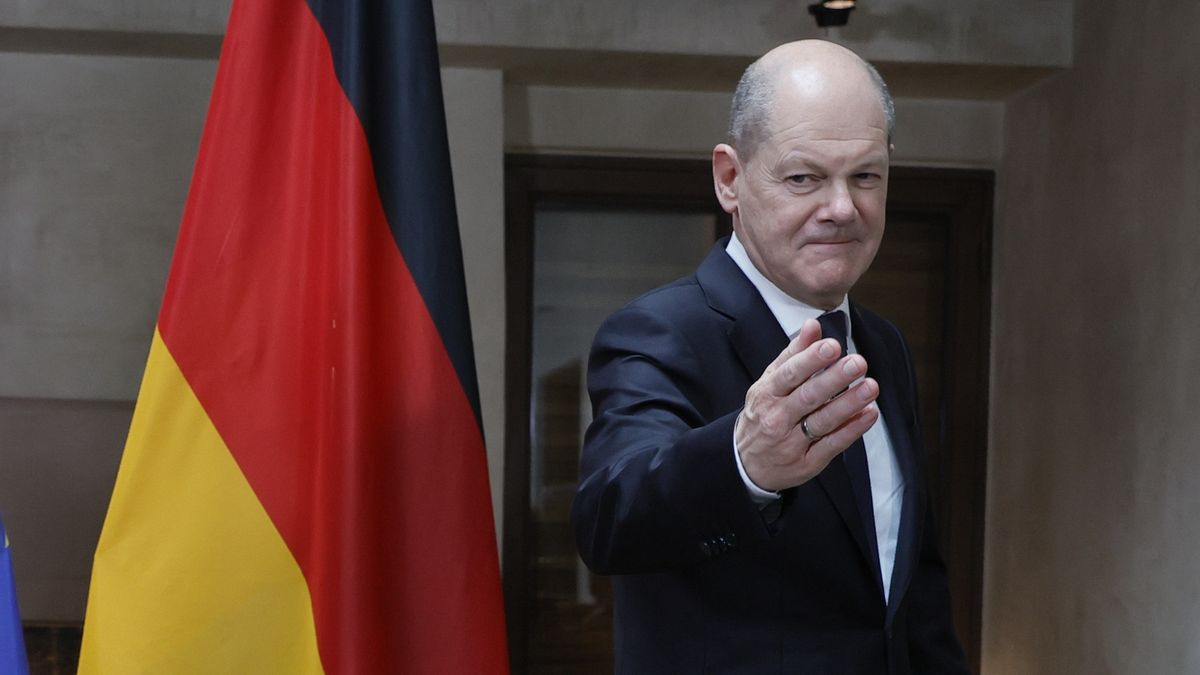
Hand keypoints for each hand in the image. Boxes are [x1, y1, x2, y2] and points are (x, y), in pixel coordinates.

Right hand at [735, 318, 879, 491]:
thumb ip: (793, 354)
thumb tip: (812, 325)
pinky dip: (852, 429)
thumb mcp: (769, 382)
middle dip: (834, 379)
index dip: (811, 360)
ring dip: (848, 403)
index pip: (790, 374)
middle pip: (808, 397)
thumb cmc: (763, 414)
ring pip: (822, 421)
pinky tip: (869, 413)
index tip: (833, 346)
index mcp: (767, 393)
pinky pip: (832, 444)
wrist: (746, 463)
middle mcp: (777, 417)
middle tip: (858, 363)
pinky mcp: (808, 462)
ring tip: (871, 386)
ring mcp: (792, 442)